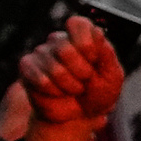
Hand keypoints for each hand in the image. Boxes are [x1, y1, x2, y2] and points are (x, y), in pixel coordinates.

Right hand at [10, 16, 124, 140]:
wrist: (80, 116)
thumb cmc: (97, 93)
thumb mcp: (112, 75)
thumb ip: (106, 53)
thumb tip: (97, 32)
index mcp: (82, 37)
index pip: (78, 23)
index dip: (87, 43)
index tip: (93, 59)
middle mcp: (60, 41)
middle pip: (66, 47)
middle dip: (82, 71)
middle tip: (85, 80)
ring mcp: (42, 53)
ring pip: (55, 68)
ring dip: (71, 86)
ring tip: (74, 89)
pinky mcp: (27, 68)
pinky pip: (42, 80)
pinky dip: (55, 92)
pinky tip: (58, 93)